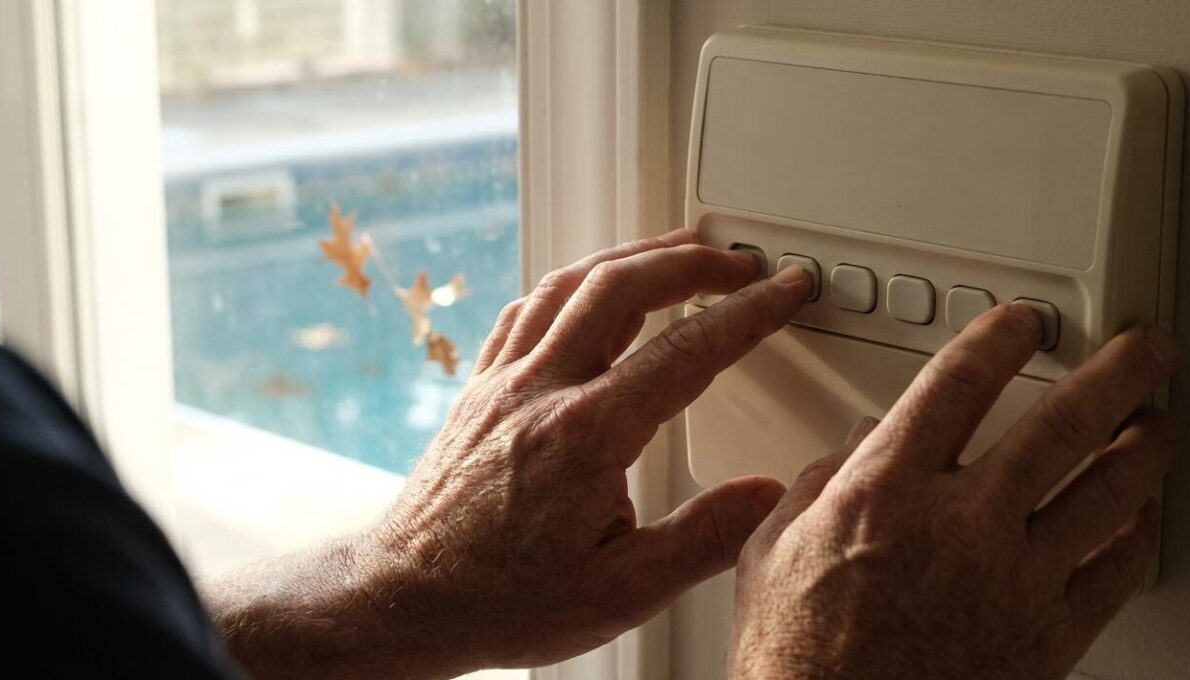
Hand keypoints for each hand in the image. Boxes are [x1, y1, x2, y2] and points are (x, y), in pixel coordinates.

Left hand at [204, 228, 813, 678]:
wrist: (404, 601)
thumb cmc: (500, 602)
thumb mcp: (622, 593)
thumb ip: (703, 539)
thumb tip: (767, 495)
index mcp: (586, 436)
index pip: (686, 350)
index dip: (748, 311)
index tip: (784, 288)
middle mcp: (539, 391)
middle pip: (623, 287)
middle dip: (691, 260)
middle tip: (739, 261)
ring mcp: (502, 382)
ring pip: (569, 282)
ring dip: (631, 255)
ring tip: (677, 249)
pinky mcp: (477, 388)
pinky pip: (525, 308)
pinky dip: (570, 282)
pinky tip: (587, 286)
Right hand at [730, 304, 1177, 679]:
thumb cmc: (795, 657)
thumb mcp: (772, 548)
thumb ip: (818, 481)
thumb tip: (857, 442)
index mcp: (883, 492)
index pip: (959, 383)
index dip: (1000, 338)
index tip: (1021, 323)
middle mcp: (959, 525)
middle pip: (1064, 423)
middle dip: (1118, 373)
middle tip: (1140, 350)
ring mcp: (1013, 581)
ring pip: (1110, 490)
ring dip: (1148, 444)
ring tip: (1160, 421)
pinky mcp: (1047, 639)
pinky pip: (1119, 573)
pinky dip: (1142, 534)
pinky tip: (1143, 515)